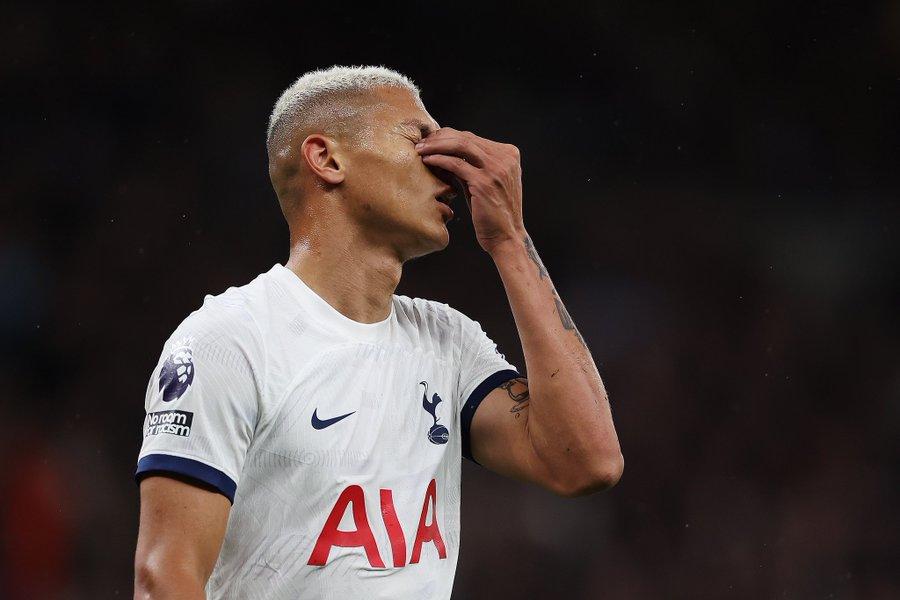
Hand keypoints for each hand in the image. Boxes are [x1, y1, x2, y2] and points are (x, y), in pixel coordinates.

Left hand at [416, 127, 524, 253]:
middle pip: (466, 138)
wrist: (506, 236)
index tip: (430, 141)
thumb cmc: (493, 212)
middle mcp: (505, 157)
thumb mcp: (486, 182)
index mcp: (509, 154)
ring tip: (420, 150)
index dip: (448, 136)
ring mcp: (496, 169)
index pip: (473, 137)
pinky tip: (428, 161)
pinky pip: (456, 164)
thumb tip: (445, 150)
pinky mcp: (484, 182)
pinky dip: (439, 160)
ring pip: (460, 145)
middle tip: (421, 143)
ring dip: (436, 145)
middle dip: (439, 138)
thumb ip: (472, 165)